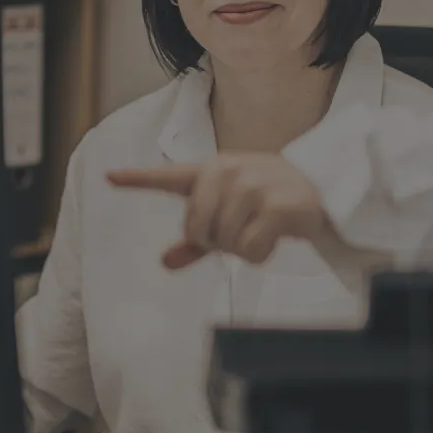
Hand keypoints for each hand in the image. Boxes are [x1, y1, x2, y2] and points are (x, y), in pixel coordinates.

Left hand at [108, 152, 334, 269]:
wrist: (324, 187)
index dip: (136, 179)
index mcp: (212, 170)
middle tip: (242, 231)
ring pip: (224, 242)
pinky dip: (260, 255)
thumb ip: (198, 240)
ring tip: (262, 229)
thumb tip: (165, 262)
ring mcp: (252, 186)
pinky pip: (249, 250)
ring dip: (243, 249)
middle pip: (196, 228)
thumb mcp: (233, 213)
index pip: (168, 177)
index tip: (108, 177)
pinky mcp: (275, 205)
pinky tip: (274, 238)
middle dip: (216, 242)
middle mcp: (227, 172)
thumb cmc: (271, 199)